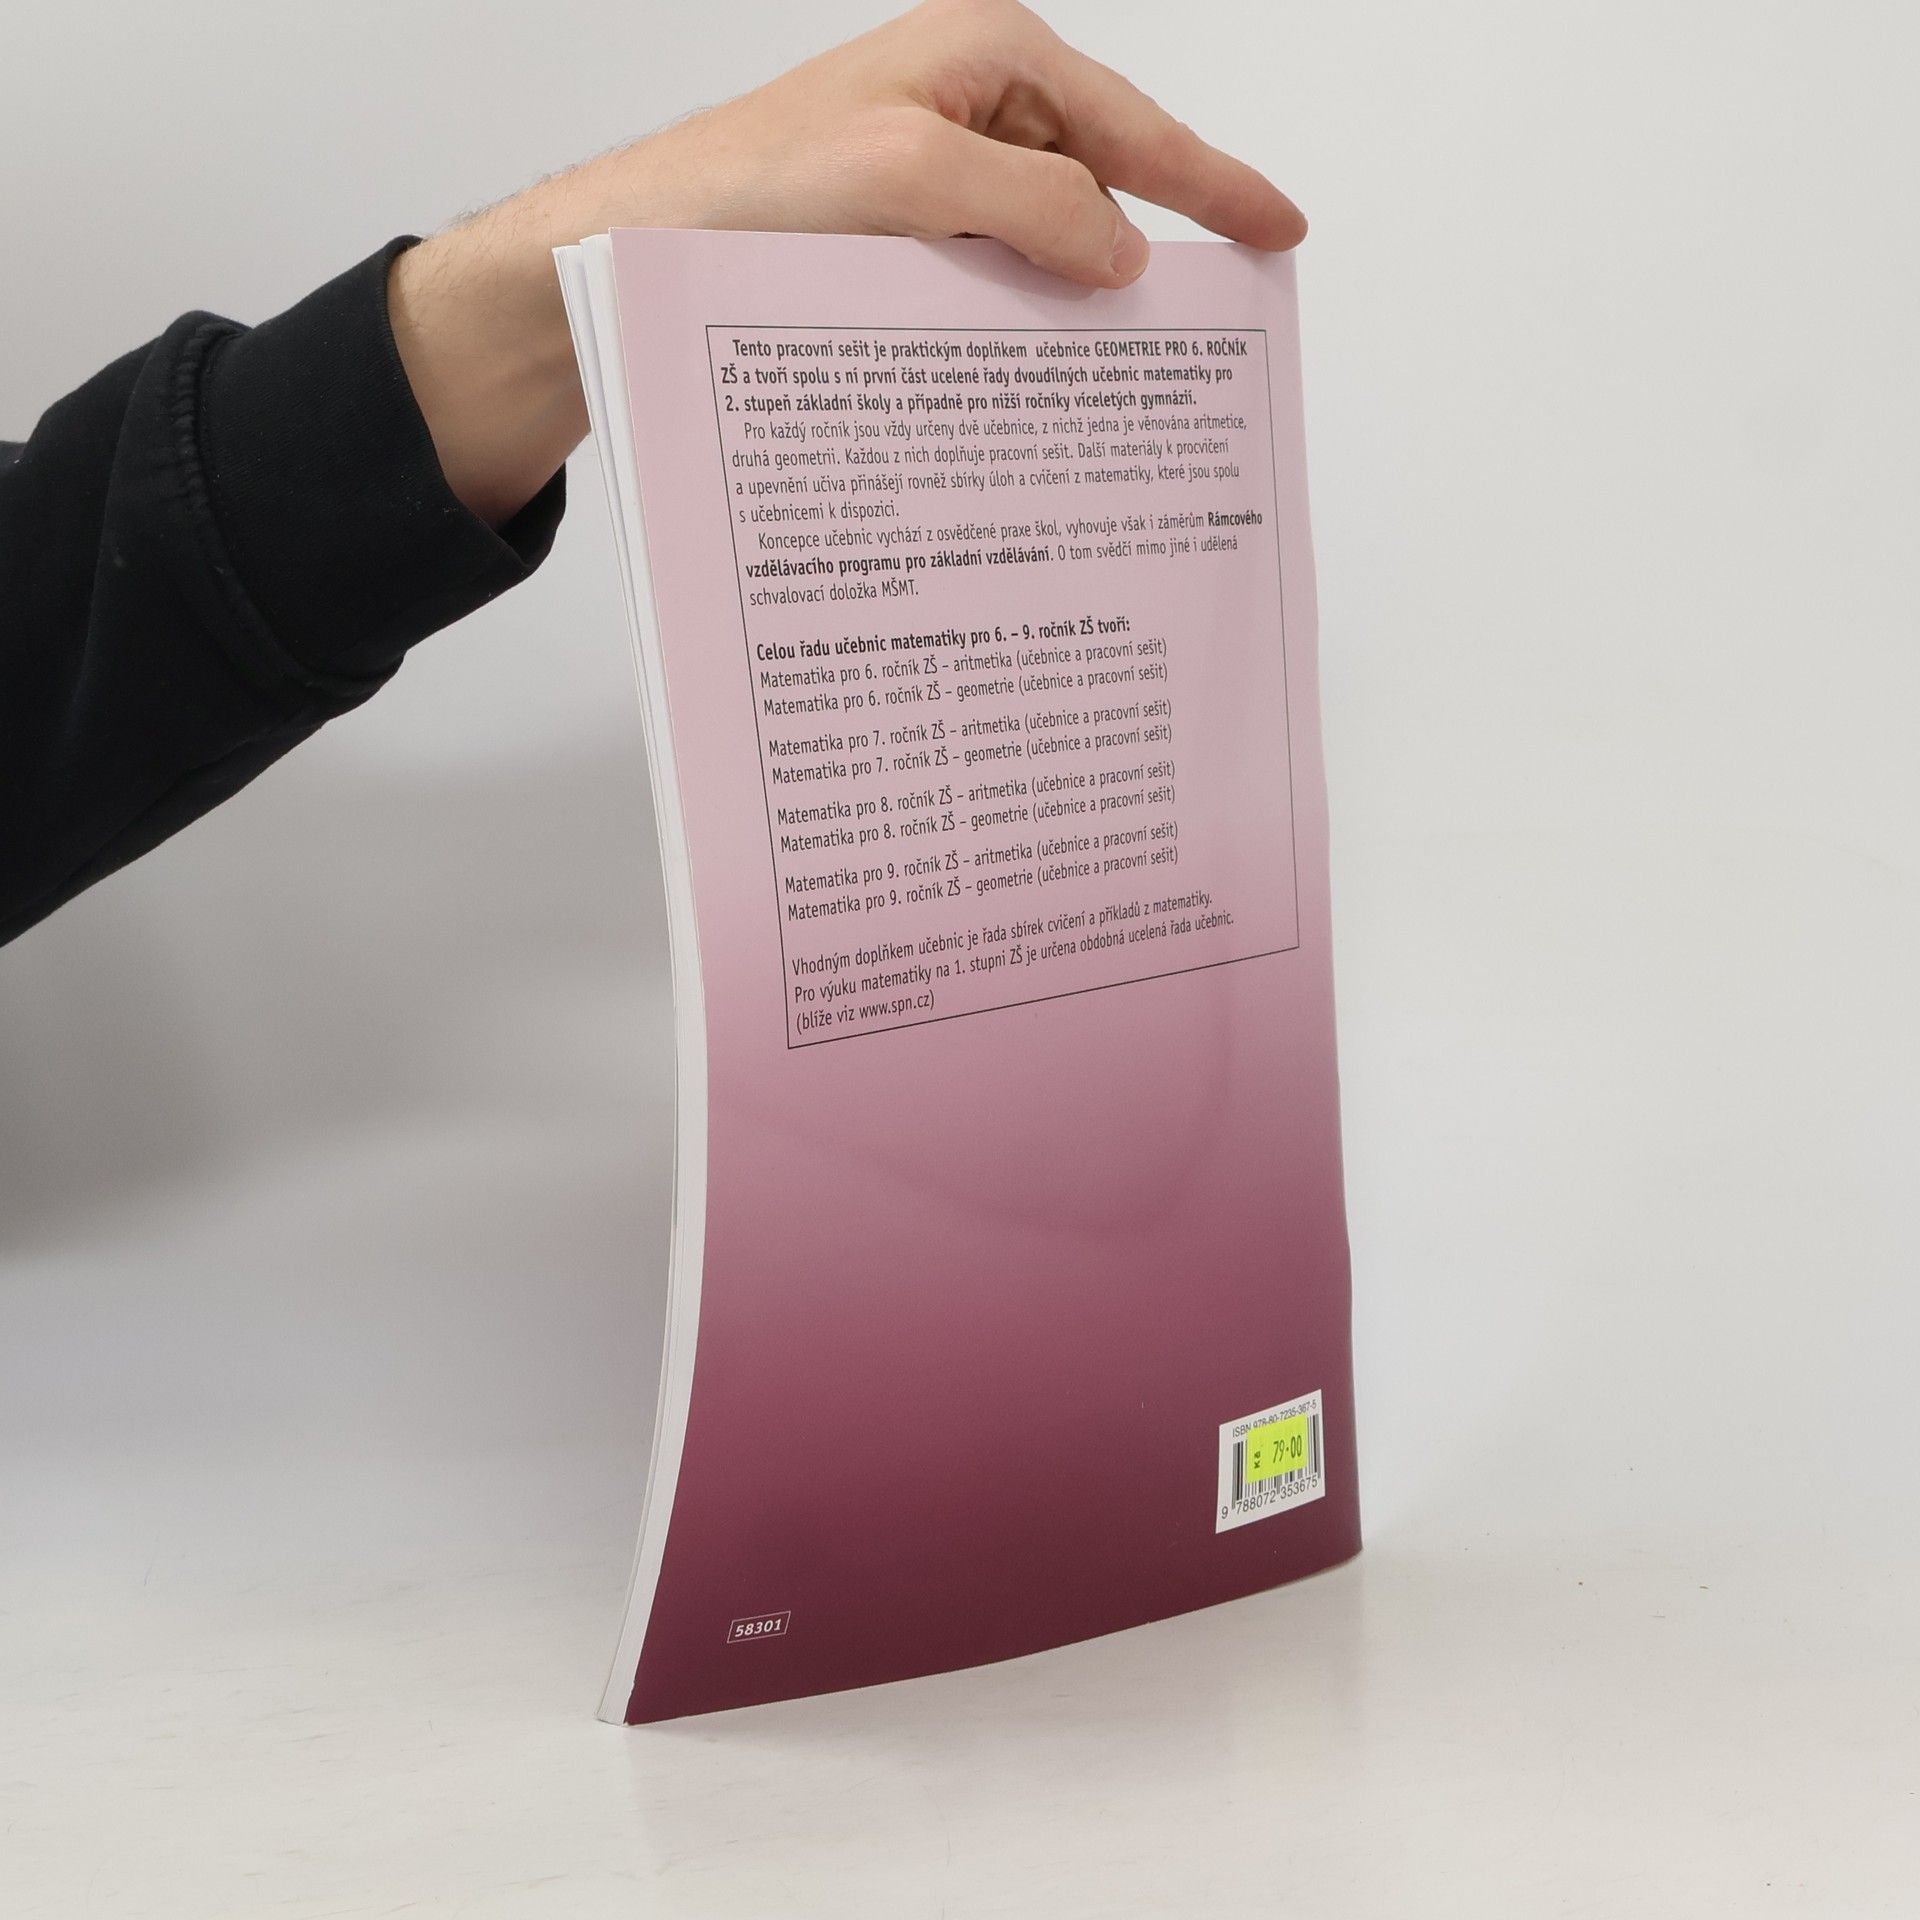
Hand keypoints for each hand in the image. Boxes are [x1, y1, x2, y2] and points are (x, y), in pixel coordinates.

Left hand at [389, 0, 1304, 525]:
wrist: (621, 261)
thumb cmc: (736, 194)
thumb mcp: (906, 179)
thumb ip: (1032, 202)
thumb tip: (1123, 252)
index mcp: (979, 57)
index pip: (1130, 127)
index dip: (1214, 184)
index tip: (1282, 231)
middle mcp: (958, 109)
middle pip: (1096, 184)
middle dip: (1149, 253)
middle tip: (1209, 335)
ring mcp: (926, 179)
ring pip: (1040, 246)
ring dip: (1072, 306)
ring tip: (1116, 381)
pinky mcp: (892, 243)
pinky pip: (986, 282)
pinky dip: (1013, 327)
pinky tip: (1027, 378)